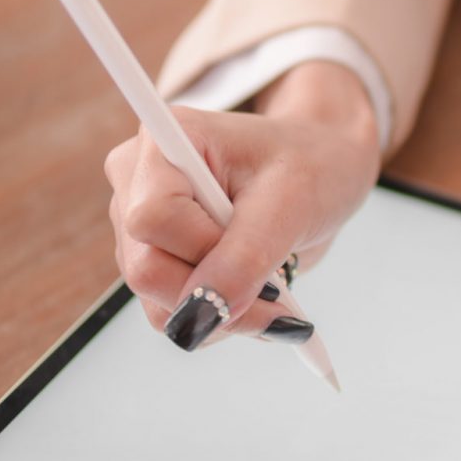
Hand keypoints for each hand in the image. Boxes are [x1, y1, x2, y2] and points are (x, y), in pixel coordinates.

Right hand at [103, 62, 378, 349]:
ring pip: (156, 302)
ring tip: (273, 288)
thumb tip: (197, 318)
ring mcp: (140, 225)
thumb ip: (244, 259)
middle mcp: (138, 181)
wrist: (322, 168)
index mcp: (166, 141)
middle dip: (217, 296)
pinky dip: (220, 318)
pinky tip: (254, 292)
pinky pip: (171, 313)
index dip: (204, 250)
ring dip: (223, 314)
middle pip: (145, 269)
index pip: (151, 220)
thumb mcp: (290, 205)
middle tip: (279, 293)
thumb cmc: (311, 166)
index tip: (261, 248)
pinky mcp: (155, 259)